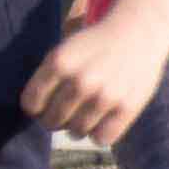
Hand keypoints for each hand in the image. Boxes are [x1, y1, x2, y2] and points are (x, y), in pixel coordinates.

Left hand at [24, 0, 168, 142]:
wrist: (137, 29)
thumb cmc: (95, 43)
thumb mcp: (64, 49)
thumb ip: (48, 77)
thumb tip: (33, 114)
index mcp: (59, 62)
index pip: (31, 104)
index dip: (35, 107)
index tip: (43, 106)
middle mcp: (80, 81)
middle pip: (52, 121)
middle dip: (54, 119)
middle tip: (64, 112)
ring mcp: (104, 96)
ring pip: (76, 132)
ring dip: (77, 127)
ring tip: (84, 113)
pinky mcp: (126, 108)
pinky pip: (101, 138)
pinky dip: (99, 133)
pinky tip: (102, 119)